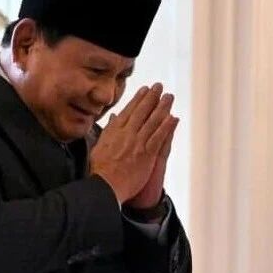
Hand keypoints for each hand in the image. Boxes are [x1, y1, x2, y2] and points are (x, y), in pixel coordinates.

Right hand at [89, 83, 175, 203]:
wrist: (105, 186)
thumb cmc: (100, 169)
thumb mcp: (99, 145)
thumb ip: (108, 130)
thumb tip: (113, 118)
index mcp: (114, 131)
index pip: (129, 110)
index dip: (139, 98)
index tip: (145, 89)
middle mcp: (126, 134)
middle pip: (142, 111)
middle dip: (152, 97)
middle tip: (160, 87)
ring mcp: (137, 143)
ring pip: (152, 121)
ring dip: (162, 107)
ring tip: (169, 97)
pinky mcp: (146, 154)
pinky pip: (159, 137)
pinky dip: (167, 127)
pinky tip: (173, 117)